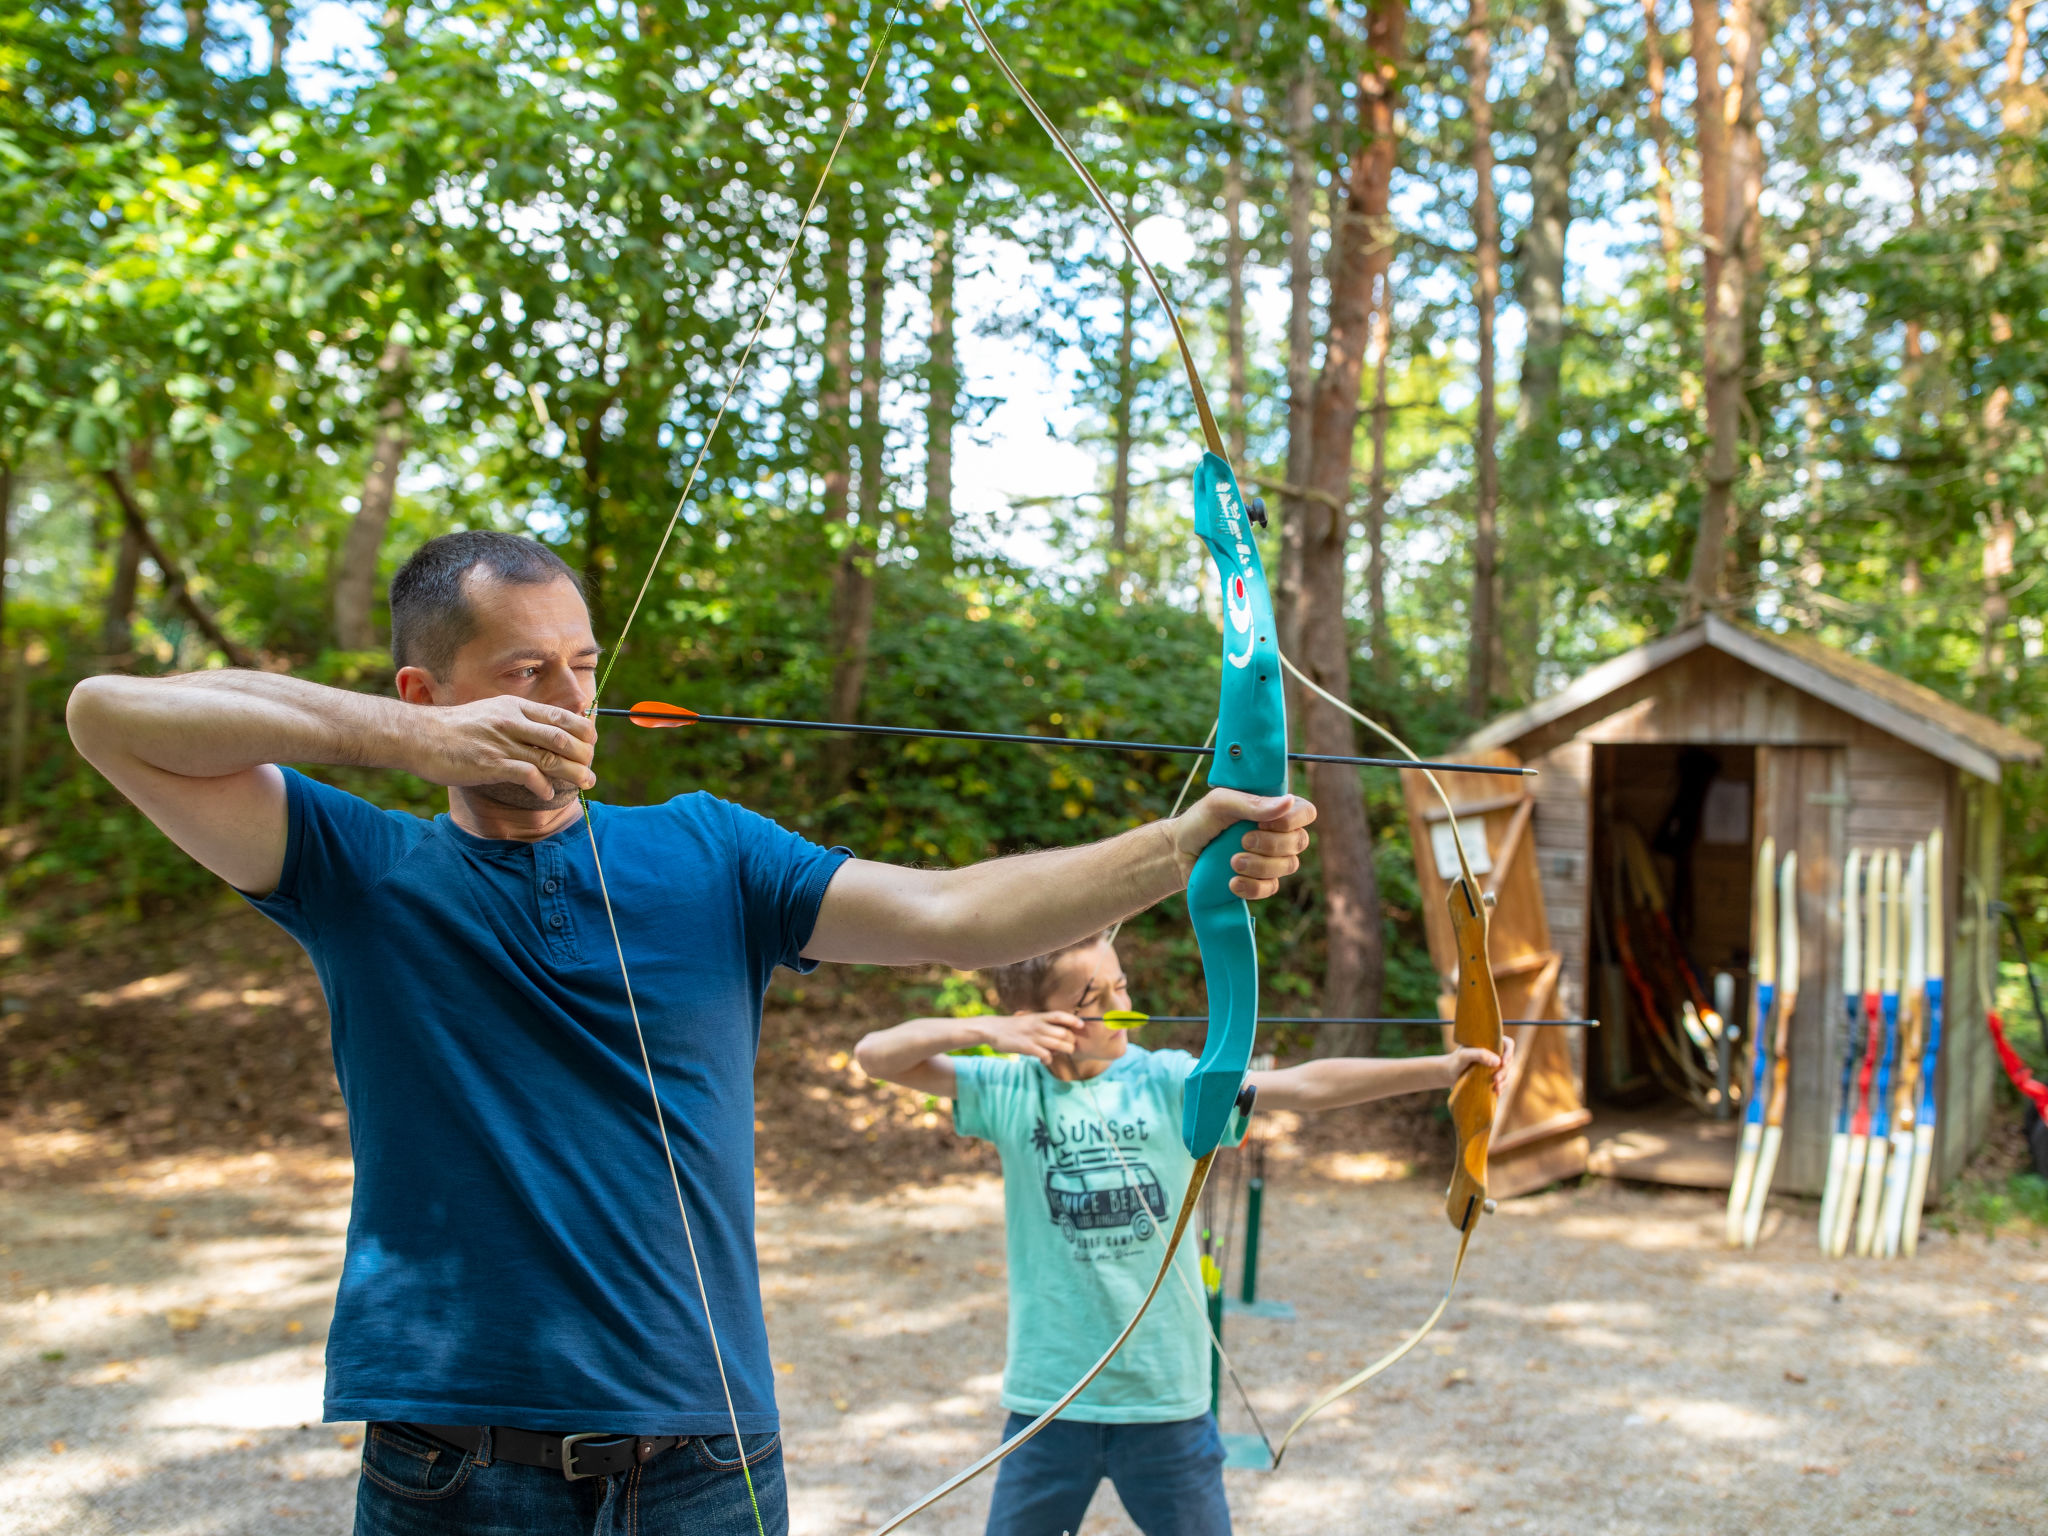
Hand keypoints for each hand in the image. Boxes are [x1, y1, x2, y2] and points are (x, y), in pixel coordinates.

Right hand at [409, 695, 597, 800]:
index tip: (591, 744)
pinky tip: (547, 794)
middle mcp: (512, 721)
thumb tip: (543, 733)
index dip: (582, 731)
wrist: (418, 736)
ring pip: (550, 757)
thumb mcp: (490, 714)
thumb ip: (516, 721)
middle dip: (584, 756)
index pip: (560, 716)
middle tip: (591, 771)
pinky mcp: (490, 763)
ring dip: (572, 774)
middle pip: (562, 738)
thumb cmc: (454, 729)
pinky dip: (543, 786)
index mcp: (515, 707)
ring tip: (584, 784)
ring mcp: (501, 742)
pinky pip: (528, 775)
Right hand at [979, 1011, 1081, 1065]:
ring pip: (1058, 1044)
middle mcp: (1038, 1025)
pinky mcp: (1027, 1047)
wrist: (993, 1029)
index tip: (1081, 1025)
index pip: (1060, 1016)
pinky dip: (1049, 1059)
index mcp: (1039, 1016)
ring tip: (1057, 1053)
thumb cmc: (1013, 1026)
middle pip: (1064, 1033)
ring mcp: (1033, 1036)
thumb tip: (1058, 1030)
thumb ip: (1043, 1023)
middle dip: (1069, 1042)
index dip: (1073, 1020)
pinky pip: (1046, 1055)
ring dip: (1062, 1051)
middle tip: (1067, 1047)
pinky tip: (1044, 1059)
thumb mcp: (1029, 1019)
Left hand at [1170, 791, 1315, 898]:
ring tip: (1232, 862)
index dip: (1292, 820)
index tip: (1263, 822)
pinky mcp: (1260, 881)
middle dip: (1271, 845)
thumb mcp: (1220, 804)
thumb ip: (1252, 803)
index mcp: (1273, 808)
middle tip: (1242, 841)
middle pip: (1299, 842)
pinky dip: (1252, 887)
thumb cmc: (1199, 822)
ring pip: (1288, 866)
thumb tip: (1289, 802)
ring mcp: (1271, 859)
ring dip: (1260, 866)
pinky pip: (1271, 887)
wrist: (1178, 853)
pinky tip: (1232, 882)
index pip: (1305, 812)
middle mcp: (1278, 833)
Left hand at [1446, 1034, 1515, 1094]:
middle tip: (1495, 1079)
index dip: (1509, 1052)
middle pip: (1508, 1060)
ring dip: (1504, 1081)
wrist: (1449, 1074)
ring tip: (1496, 1088)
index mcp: (1491, 1043)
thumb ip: (1479, 1054)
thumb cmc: (1455, 1061)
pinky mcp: (1493, 1076)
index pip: (1508, 1044)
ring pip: (1506, 1072)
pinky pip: (1503, 1082)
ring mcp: (1494, 1065)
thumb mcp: (1464, 1055)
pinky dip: (1501, 1087)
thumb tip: (1498, 1062)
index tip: (1503, 1062)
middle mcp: (1495, 1053)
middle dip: (1504, 1071)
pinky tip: (1497, 1092)